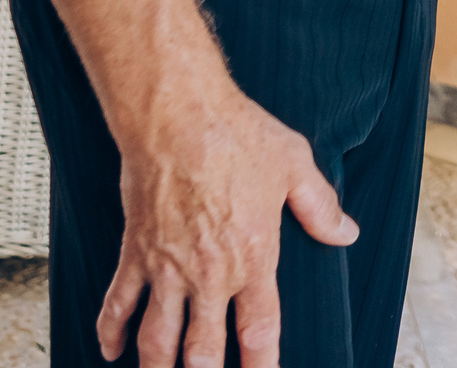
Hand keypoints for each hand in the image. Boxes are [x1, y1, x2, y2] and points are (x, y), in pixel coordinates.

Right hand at [100, 83, 357, 366]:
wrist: (178, 115)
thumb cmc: (237, 134)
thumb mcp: (294, 165)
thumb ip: (320, 206)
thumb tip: (346, 232)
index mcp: (254, 257)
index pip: (261, 329)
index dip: (262, 364)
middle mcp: (210, 273)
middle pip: (204, 349)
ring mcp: (168, 267)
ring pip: (158, 338)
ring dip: (158, 367)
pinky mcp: (135, 252)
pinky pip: (118, 302)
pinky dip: (110, 331)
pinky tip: (110, 351)